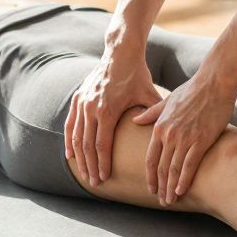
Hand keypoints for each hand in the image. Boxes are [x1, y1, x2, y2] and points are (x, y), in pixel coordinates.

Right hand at [65, 50, 162, 186]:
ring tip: (83, 174)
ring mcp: (82, 103)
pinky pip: (70, 124)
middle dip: (90, 166)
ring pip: (76, 136)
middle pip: (87, 145)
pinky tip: (70, 154)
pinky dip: (69, 140)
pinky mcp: (78, 98)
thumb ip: (154, 114)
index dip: (102, 164)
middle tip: (94, 183)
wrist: (120, 53)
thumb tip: (168, 134)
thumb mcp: (149, 95)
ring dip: (79, 157)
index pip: (102, 145)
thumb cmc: (137, 75)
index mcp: (107, 110)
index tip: (105, 179)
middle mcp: (91, 108)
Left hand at [133, 74, 235, 205]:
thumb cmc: (192, 90)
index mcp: (159, 126)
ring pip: (173, 169)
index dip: (150, 176)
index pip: (150, 158)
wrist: (214, 82)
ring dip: (170, 187)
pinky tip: (181, 190)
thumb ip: (151, 113)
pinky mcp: (201, 140)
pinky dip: (184, 179)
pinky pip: (189, 165)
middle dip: (160, 186)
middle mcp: (169, 135)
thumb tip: (135, 120)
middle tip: (161, 201)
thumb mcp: (167, 101)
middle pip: (160, 167)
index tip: (151, 188)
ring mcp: (184, 138)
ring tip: (170, 201)